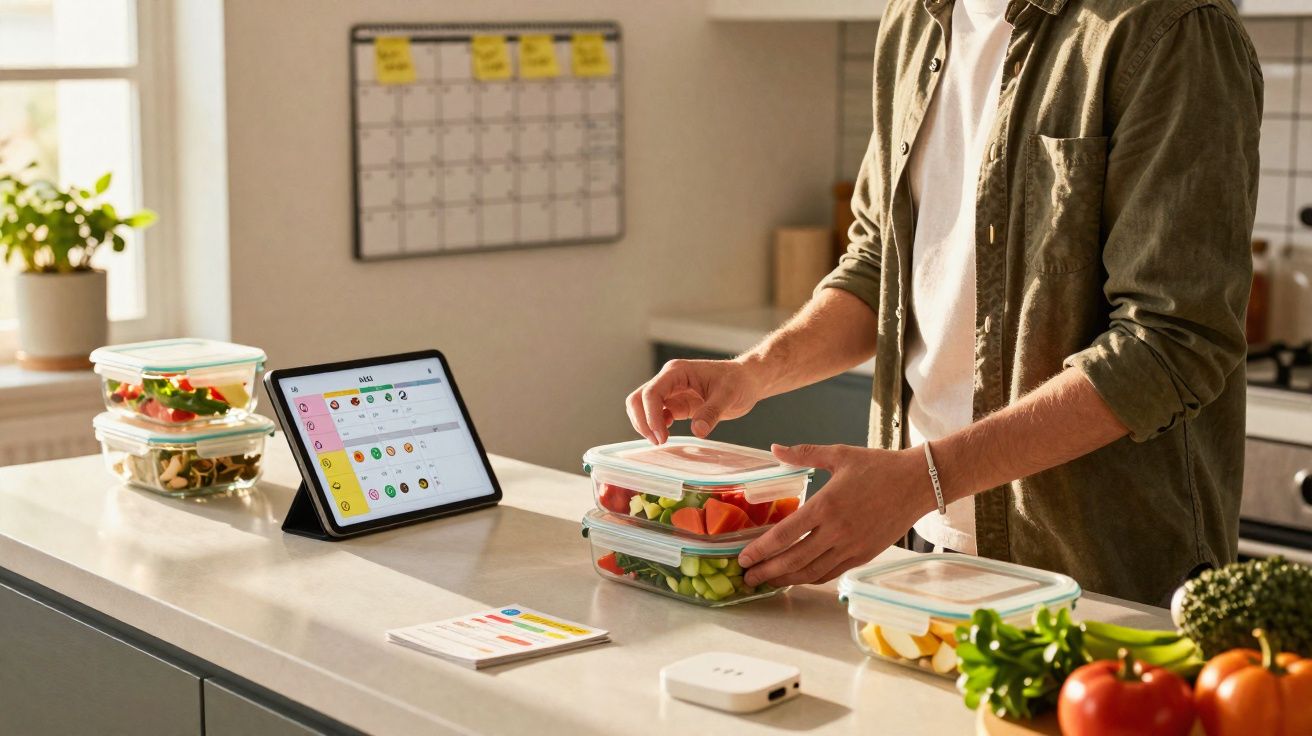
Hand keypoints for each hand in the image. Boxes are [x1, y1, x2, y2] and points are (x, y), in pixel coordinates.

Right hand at [625, 358, 766, 443]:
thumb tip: (697, 431)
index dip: (651, 416)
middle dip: (642, 421)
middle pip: (638, 399)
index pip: (652, 393)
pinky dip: (655, 426)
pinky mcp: (676, 404)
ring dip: (646, 425)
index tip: (661, 437)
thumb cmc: (739, 381)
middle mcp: (669, 380)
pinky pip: (655, 415)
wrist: (748, 380)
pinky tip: (667, 435)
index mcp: (677, 372)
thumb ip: (711, 412)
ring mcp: (671, 392)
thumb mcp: (729, 395)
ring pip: (642, 407)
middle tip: (658, 441)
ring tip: (661, 441)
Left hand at [738, 443, 936, 586]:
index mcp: (826, 505)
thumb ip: (803, 453)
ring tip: (766, 582)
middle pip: (793, 559)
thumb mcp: (839, 454)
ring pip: (811, 571)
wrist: (918, 483)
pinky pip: (831, 572)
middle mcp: (837, 530)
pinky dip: (810, 578)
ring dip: (785, 579)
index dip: (760, 550)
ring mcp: (851, 546)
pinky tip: (797, 577)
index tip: (742, 557)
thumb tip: (774, 448)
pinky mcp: (864, 555)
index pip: (785, 534)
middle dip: (766, 571)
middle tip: (746, 577)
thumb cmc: (878, 466)